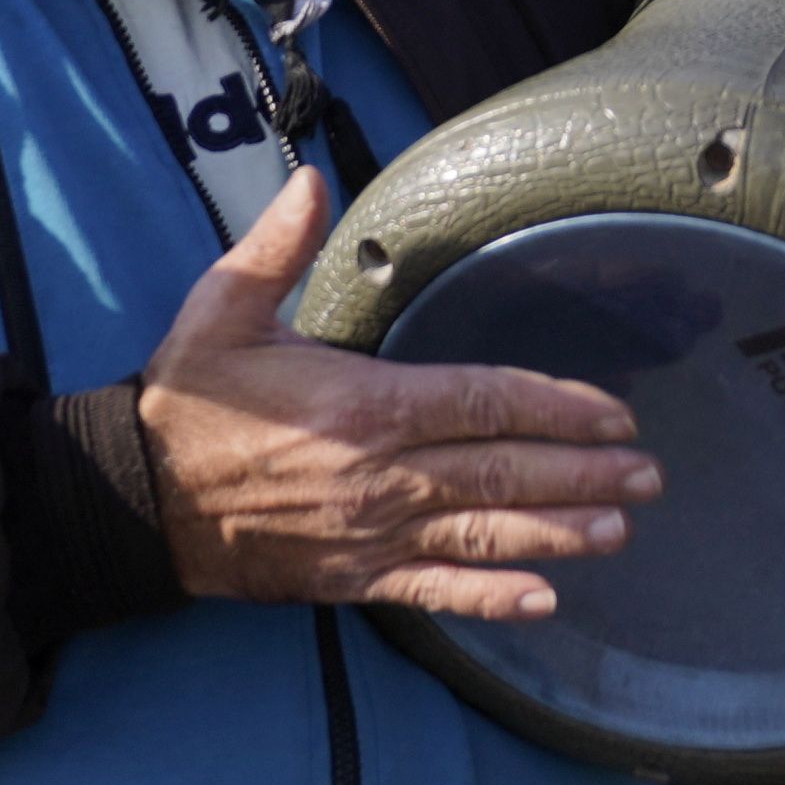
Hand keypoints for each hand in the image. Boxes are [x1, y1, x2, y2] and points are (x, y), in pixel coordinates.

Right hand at [136, 167, 658, 618]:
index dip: (556, 407)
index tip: (612, 414)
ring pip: (483, 534)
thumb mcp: (221, 307)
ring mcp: (370, 534)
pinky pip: (434, 592)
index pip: (484, 402)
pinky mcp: (351, 579)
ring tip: (619, 531)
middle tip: (649, 477)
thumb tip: (312, 180)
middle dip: (583, 474)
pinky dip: (490, 600)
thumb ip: (277, 244)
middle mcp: (380, 475)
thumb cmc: (186, 400)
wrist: (134, 501)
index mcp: (363, 404)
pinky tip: (542, 604)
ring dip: (558, 534)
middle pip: (502, 472)